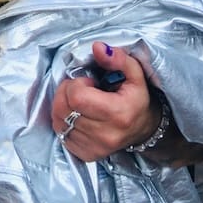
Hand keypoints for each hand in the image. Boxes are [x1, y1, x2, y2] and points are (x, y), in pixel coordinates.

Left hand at [51, 41, 160, 160]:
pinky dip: (63, 122)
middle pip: (64, 109)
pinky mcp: (87, 154)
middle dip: (66, 93)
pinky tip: (77, 116)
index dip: (76, 84)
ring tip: (78, 102)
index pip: (76, 97)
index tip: (87, 83)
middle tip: (80, 90)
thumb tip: (98, 47)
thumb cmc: (136, 99)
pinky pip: (61, 134)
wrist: (144, 128)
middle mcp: (106, 135)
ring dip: (62, 106)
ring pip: (58, 121)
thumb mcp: (134, 75)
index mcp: (118, 113)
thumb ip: (118, 59)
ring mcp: (95, 147)